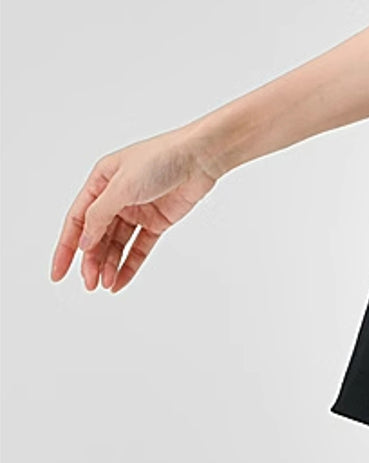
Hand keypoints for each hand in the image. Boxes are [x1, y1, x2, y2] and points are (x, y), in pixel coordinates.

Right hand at [49, 129, 221, 293]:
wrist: (197, 159)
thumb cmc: (159, 161)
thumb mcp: (123, 187)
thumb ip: (101, 215)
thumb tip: (84, 242)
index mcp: (100, 182)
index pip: (77, 220)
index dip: (66, 248)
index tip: (58, 273)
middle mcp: (115, 197)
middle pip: (96, 236)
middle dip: (90, 261)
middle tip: (89, 284)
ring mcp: (136, 211)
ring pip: (116, 245)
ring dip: (108, 265)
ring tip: (104, 286)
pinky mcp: (156, 222)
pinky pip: (138, 248)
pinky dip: (129, 265)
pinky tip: (119, 281)